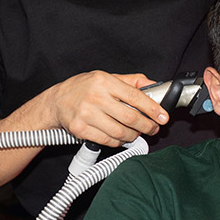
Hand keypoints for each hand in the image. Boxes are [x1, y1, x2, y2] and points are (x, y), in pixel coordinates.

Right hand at [45, 71, 168, 146]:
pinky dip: (118, 142)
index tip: (163, 117)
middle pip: (130, 117)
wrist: (57, 101)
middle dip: (147, 126)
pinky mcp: (81, 129)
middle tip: (153, 128)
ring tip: (136, 133)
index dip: (153, 109)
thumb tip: (154, 84)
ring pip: (120, 132)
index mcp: (104, 82)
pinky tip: (120, 137)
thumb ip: (131, 81)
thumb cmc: (83, 88)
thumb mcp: (107, 77)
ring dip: (133, 136)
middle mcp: (96, 97)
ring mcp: (87, 115)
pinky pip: (107, 141)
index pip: (135, 97)